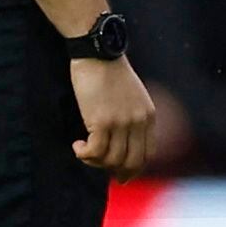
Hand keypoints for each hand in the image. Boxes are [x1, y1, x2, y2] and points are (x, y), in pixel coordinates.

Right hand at [70, 53, 154, 173]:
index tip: (120, 174)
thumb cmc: (109, 72)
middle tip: (97, 166)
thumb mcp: (132, 96)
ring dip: (94, 162)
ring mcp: (121, 122)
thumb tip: (122, 143)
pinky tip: (77, 145)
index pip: (147, 154)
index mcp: (148, 116)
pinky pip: (94, 152)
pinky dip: (84, 154)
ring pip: (111, 160)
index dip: (133, 168)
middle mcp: (138, 122)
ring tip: (83, 150)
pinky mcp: (102, 121)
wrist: (98, 52)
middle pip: (131, 162)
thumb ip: (132, 118)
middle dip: (114, 171)